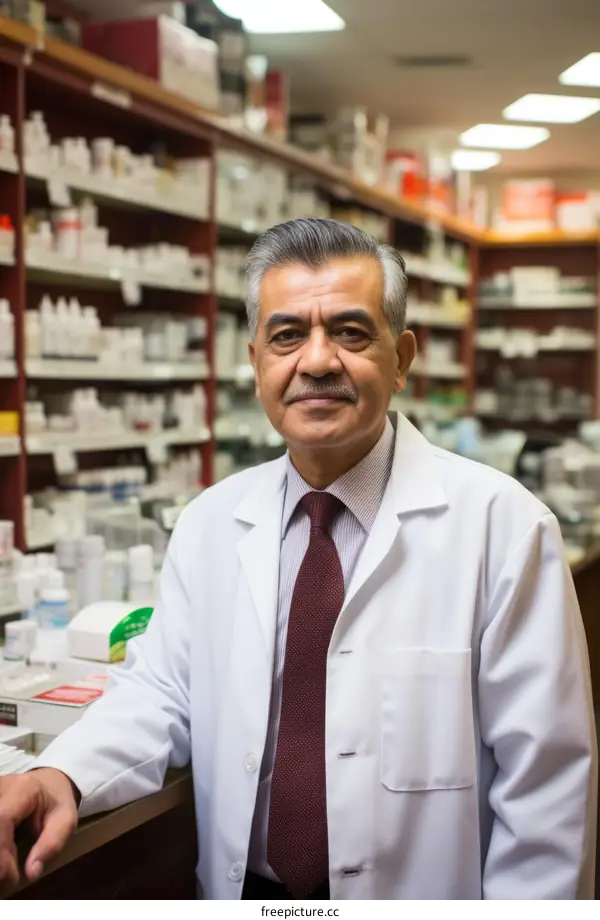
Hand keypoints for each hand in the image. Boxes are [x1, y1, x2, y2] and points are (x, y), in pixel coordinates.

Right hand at [0, 768, 78, 892]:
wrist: (47, 785)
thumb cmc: (56, 804)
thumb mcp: (66, 821)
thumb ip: (52, 844)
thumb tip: (31, 873)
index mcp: (22, 789)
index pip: (3, 819)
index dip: (2, 854)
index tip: (12, 878)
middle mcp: (0, 789)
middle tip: (10, 879)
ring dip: (0, 856)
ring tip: (9, 866)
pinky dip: (0, 851)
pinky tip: (5, 855)